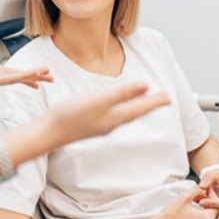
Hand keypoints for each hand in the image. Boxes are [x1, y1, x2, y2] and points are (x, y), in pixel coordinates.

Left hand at [0, 45, 53, 88]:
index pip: (14, 73)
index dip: (27, 74)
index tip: (39, 76)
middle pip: (21, 77)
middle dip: (37, 77)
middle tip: (52, 79)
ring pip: (20, 78)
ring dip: (35, 76)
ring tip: (50, 75)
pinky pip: (13, 78)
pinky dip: (26, 76)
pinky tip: (36, 74)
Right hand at [51, 83, 169, 144]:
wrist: (49, 132)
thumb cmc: (71, 116)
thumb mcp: (99, 100)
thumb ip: (122, 93)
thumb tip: (145, 86)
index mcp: (116, 117)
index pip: (141, 108)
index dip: (156, 101)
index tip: (169, 98)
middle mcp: (112, 123)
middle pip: (136, 112)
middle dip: (149, 105)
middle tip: (162, 99)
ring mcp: (101, 125)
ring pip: (126, 115)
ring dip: (137, 107)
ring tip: (143, 101)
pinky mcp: (91, 124)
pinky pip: (114, 116)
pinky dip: (122, 109)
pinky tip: (117, 107)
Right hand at [153, 187, 216, 218]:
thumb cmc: (171, 214)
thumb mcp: (184, 197)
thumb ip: (196, 190)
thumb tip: (204, 188)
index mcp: (207, 218)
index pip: (217, 204)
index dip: (211, 195)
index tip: (204, 190)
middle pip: (215, 214)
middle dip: (209, 204)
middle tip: (200, 196)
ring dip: (206, 212)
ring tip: (196, 205)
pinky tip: (192, 215)